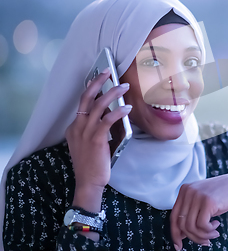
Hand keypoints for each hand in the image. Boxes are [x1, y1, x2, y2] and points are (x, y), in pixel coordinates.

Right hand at [65, 68, 131, 196]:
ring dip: (112, 93)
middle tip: (109, 71)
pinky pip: (108, 120)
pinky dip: (118, 112)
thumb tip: (112, 113)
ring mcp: (86, 132)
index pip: (82, 102)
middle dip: (98, 82)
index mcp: (74, 127)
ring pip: (98, 105)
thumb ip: (97, 128)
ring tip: (124, 86)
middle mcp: (77, 126)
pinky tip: (127, 108)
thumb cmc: (92, 163)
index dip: (92, 88)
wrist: (88, 182)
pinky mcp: (96, 139)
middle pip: (86, 97)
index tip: (100, 77)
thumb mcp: (89, 143)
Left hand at [170, 170, 227, 249]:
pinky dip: (209, 230)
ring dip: (204, 235)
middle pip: (182, 224)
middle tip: (206, 241)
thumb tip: (182, 234)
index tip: (179, 246)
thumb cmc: (225, 193)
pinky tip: (217, 225)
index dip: (175, 234)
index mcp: (185, 190)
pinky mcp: (208, 201)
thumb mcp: (204, 202)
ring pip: (191, 227)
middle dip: (194, 237)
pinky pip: (202, 225)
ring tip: (214, 233)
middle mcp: (188, 191)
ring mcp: (197, 195)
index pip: (173, 216)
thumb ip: (192, 213)